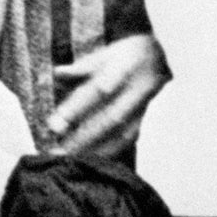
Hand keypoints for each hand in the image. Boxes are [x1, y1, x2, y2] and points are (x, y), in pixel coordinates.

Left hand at [47, 33, 168, 156]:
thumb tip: (57, 73)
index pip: (97, 91)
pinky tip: (94, 161)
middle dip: (83, 137)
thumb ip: (80, 67)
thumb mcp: (102, 55)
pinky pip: (129, 139)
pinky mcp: (147, 120)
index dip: (77, 109)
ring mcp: (144, 108)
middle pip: (109, 118)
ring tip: (71, 159)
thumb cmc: (123, 57)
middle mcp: (137, 91)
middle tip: (58, 150)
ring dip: (96, 148)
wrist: (161, 58)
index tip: (55, 125)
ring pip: (121, 133)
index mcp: (123, 70)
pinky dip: (111, 151)